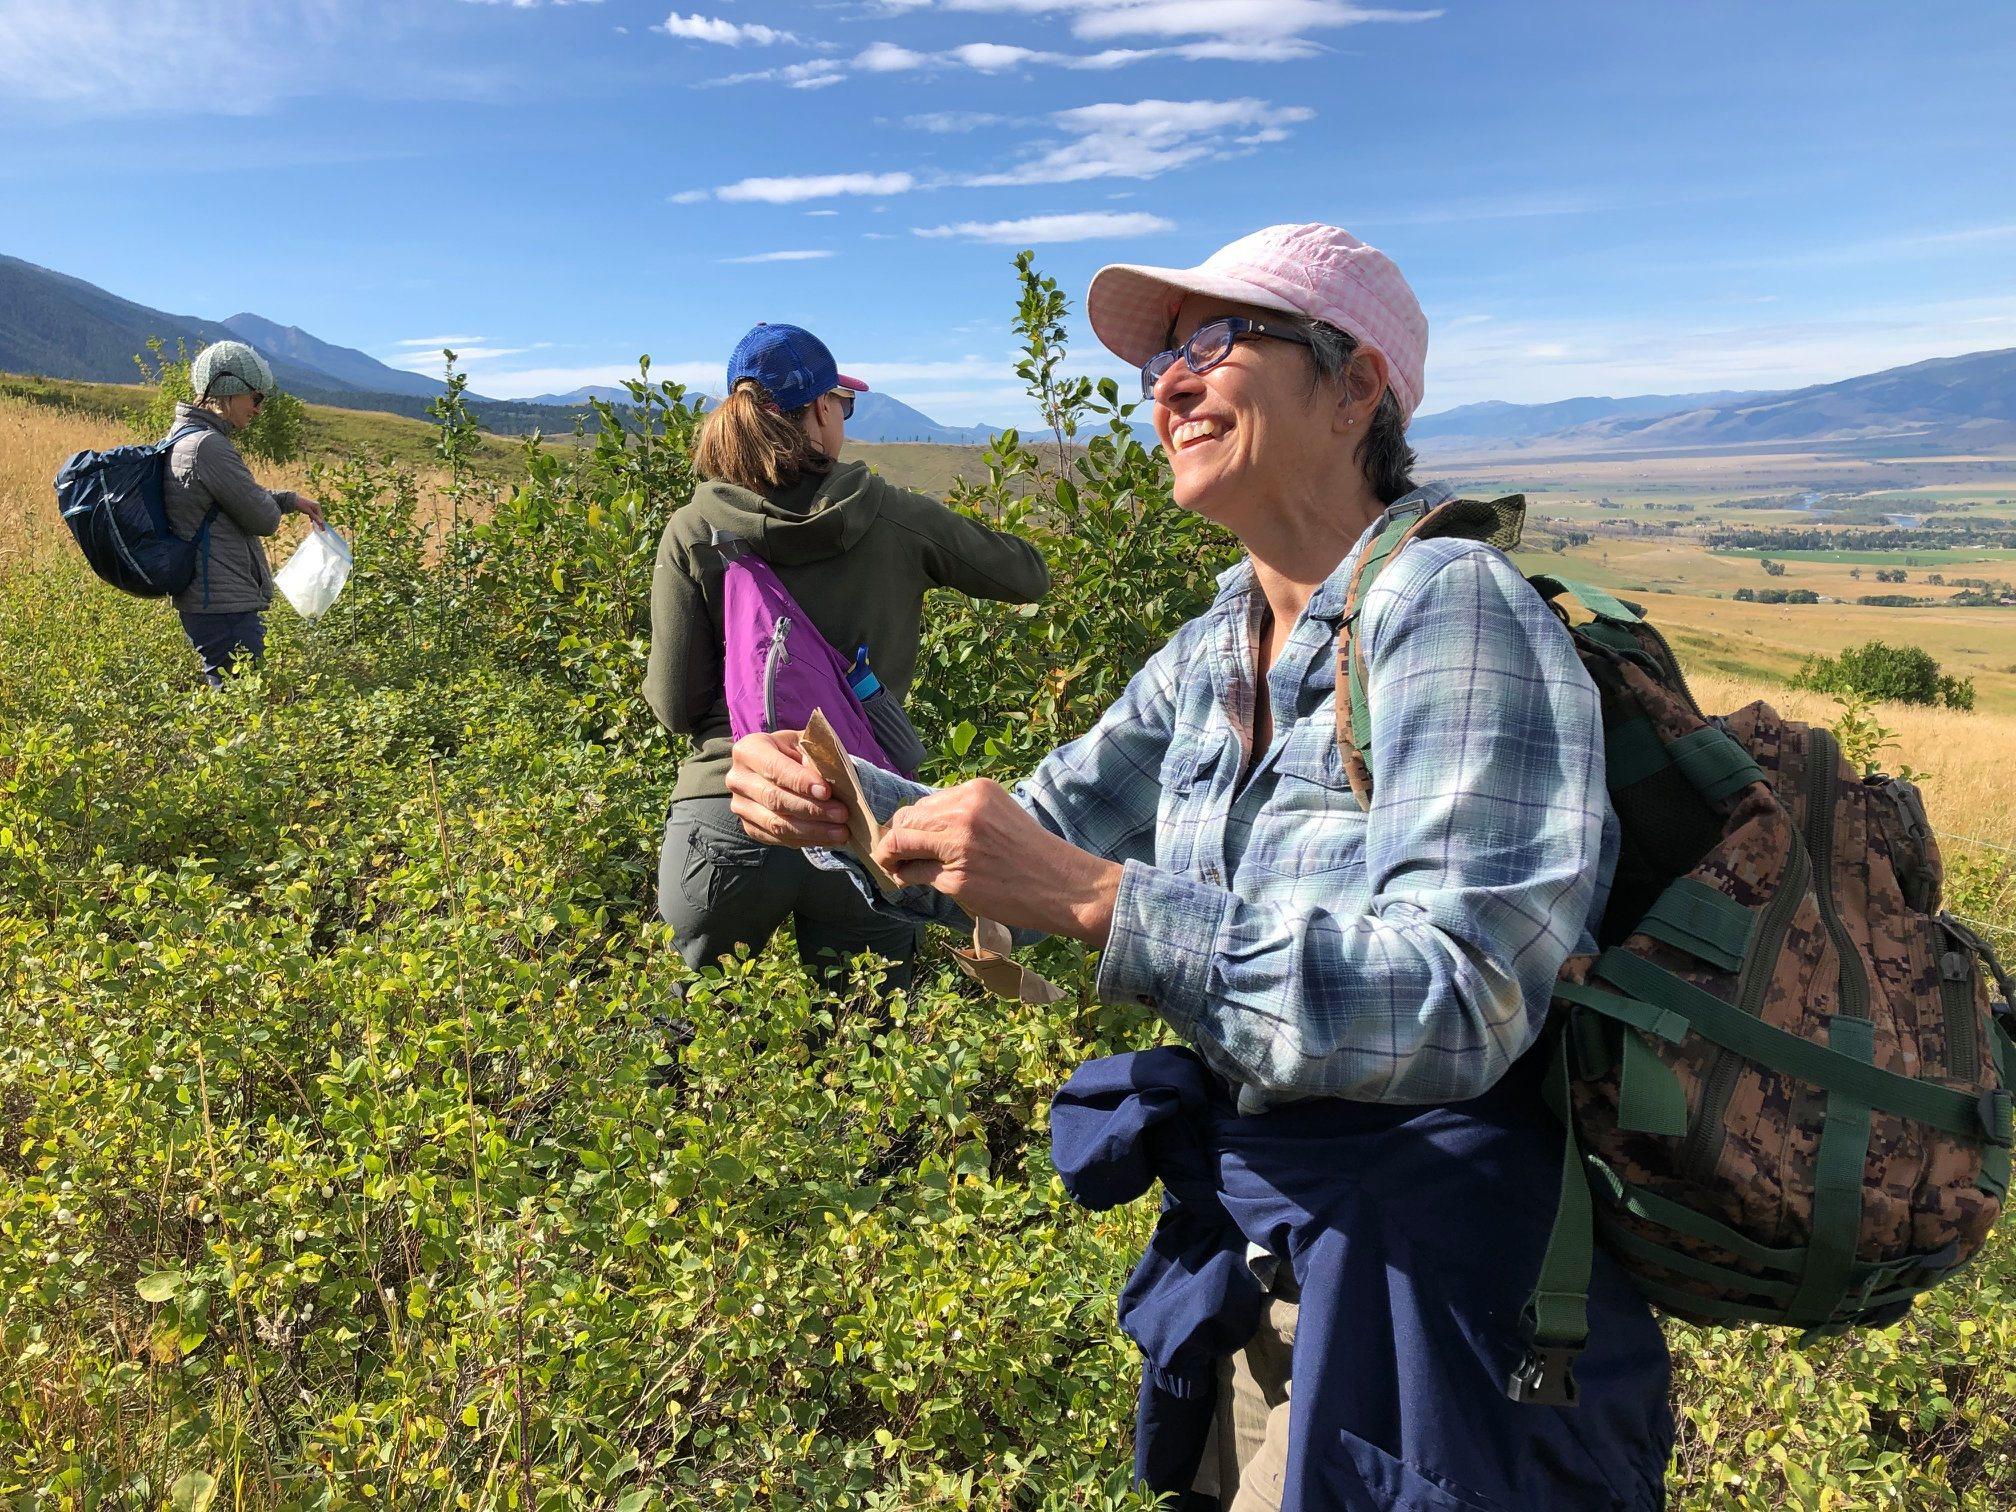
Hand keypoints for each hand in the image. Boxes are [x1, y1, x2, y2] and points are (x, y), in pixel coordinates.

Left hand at [295, 495, 326, 527]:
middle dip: (320, 523)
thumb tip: (321, 522)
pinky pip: (313, 514)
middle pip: (319, 516)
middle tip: (322, 530)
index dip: (322, 523)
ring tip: (318, 528)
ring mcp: (313, 507)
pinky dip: (312, 518)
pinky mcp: (310, 508)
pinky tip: (311, 522)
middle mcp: (317, 506)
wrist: (293, 500)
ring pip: (316, 516)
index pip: (321, 516)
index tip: (323, 529)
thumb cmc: (301, 505)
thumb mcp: (308, 511)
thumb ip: (315, 517)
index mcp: (317, 506)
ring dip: (316, 521)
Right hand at [726, 730, 851, 848]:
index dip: (801, 782)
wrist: (781, 766)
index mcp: (749, 750)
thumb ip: (814, 756)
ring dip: (812, 830)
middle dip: (812, 809)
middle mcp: (738, 778)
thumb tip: (827, 781)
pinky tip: (828, 838)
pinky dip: (805, 840)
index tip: (826, 792)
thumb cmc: (796, 752)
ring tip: (840, 832)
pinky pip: (777, 838)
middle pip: (775, 799)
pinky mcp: (749, 826)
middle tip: (841, 814)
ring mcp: (740, 806)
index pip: (775, 768)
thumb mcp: (805, 744)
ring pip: (776, 824)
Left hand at [870, 779, 1119, 945]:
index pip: (923, 802)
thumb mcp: (999, 814)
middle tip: (890, 853)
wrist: (1063, 884)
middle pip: (906, 820)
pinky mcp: (955, 878)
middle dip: (893, 838)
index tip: (903, 834)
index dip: (909, 821)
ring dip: (890, 857)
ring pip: (901, 844)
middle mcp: (964, 813)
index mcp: (976, 792)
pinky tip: (907, 881)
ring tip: (891, 867)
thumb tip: (921, 825)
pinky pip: (914, 873)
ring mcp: (958, 846)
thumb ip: (963, 813)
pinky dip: (906, 877)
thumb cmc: (1033, 853)